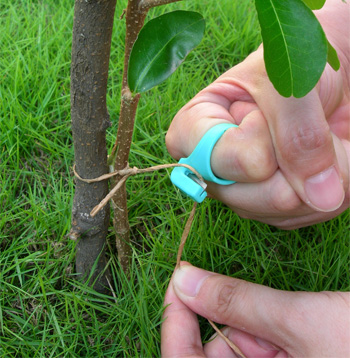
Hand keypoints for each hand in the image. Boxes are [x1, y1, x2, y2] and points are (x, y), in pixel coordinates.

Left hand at [161, 263, 349, 356]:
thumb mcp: (304, 322)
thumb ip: (237, 302)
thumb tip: (182, 278)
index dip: (175, 323)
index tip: (179, 281)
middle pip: (213, 356)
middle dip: (228, 321)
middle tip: (258, 303)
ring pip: (239, 352)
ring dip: (254, 327)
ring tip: (298, 323)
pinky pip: (262, 353)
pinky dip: (269, 334)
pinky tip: (299, 327)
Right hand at [166, 1, 349, 228]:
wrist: (325, 78)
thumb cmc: (293, 67)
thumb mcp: (288, 84)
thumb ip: (297, 134)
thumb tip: (320, 196)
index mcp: (193, 132)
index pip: (214, 161)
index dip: (253, 142)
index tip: (263, 110)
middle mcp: (214, 170)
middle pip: (250, 196)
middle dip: (291, 163)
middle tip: (298, 125)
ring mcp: (243, 193)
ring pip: (284, 210)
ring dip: (317, 175)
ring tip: (314, 138)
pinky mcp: (272, 208)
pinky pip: (307, 214)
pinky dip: (329, 188)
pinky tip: (322, 161)